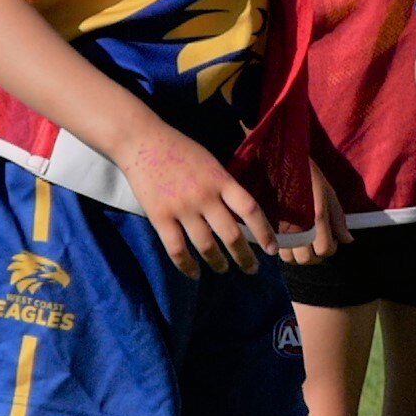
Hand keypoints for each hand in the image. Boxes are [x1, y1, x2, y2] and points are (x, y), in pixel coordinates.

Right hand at [115, 120, 276, 276]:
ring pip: (206, 246)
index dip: (264, 232)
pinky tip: (195, 273)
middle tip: (252, 269)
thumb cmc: (181, 150)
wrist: (143, 142)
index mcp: (222, 180)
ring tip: (224, 268)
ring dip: (218, 262)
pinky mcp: (160, 217)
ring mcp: (182, 208)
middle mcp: (205, 197)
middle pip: (231, 235)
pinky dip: (187, 266)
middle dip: (245, 257)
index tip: (273, 250)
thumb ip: (225, 187)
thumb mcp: (212, 163)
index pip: (250, 210)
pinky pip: (177, 249)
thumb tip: (242, 214)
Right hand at [281, 164, 354, 265]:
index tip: (331, 240)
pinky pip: (276, 250)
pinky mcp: (267, 227)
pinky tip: (289, 239)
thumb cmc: (308, 176)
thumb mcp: (328, 193)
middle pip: (306, 259)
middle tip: (317, 243)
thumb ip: (338, 219)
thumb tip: (347, 240)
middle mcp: (298, 227)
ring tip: (302, 243)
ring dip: (298, 254)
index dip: (330, 248)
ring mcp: (280, 229)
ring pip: (289, 258)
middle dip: (315, 255)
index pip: (324, 249)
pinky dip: (284, 250)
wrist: (280, 162)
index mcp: (316, 217)